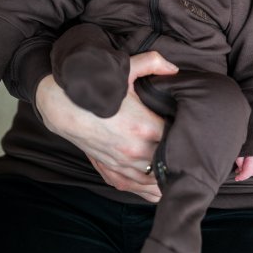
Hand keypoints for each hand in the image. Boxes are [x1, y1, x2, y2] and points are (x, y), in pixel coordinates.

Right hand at [36, 51, 177, 202]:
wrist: (64, 108)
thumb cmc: (96, 90)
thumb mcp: (124, 70)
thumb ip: (152, 63)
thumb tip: (175, 68)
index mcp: (144, 127)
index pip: (178, 137)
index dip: (186, 134)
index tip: (189, 128)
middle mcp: (135, 151)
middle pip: (169, 161)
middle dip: (178, 155)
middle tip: (187, 148)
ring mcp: (123, 165)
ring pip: (156, 180)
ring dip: (167, 176)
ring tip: (178, 170)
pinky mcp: (112, 172)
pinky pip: (138, 188)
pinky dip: (150, 190)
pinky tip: (160, 186)